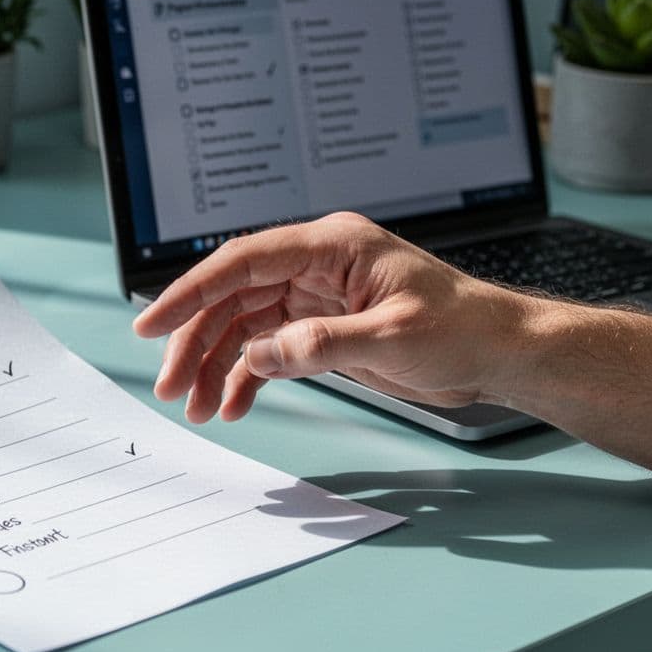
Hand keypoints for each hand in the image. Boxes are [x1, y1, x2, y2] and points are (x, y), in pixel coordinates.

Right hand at [132, 212, 536, 422]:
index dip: (190, 290)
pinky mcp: (320, 327)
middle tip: (171, 386)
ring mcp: (315, 296)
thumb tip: (261, 354)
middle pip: (232, 297)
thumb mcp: (395, 337)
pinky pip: (267, 348)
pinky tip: (232, 406)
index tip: (153, 323)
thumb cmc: (463, 329)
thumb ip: (324, 344)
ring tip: (197, 406)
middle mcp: (315, 266)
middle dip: (195, 341)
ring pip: (242, 325)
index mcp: (331, 246)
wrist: (499, 353)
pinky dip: (246, 377)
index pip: (243, 261)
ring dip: (215, 365)